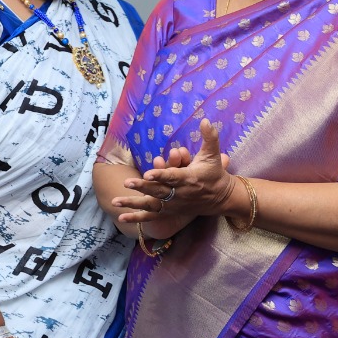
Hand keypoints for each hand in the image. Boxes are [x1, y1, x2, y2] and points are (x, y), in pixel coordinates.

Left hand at [113, 119, 235, 226]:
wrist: (221, 198)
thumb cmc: (214, 173)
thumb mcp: (213, 155)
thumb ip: (210, 137)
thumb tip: (206, 119)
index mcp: (189, 178)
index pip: (173, 177)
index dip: (161, 175)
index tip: (148, 173)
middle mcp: (179, 193)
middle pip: (158, 191)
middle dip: (143, 187)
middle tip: (127, 182)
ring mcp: (173, 204)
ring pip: (151, 205)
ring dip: (133, 204)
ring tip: (115, 201)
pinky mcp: (169, 211)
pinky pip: (151, 216)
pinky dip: (137, 218)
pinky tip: (121, 218)